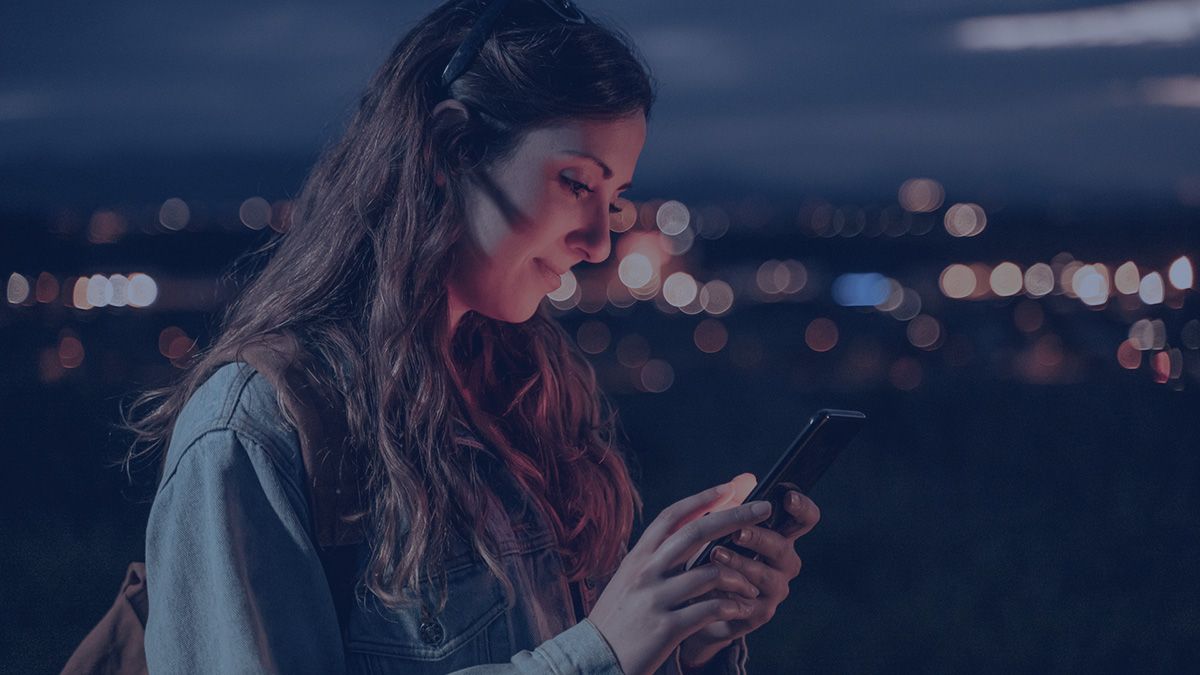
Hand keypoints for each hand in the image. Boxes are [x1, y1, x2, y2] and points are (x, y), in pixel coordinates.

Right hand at [587, 482, 773, 674]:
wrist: (592, 658)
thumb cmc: (617, 619)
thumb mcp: (628, 580)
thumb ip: (653, 558)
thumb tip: (685, 532)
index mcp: (638, 557)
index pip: (673, 516)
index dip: (703, 498)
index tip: (731, 487)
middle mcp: (645, 571)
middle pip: (696, 532)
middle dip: (734, 516)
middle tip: (764, 508)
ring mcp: (655, 598)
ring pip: (710, 573)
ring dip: (739, 578)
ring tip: (753, 588)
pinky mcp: (665, 627)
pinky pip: (709, 610)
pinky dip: (730, 607)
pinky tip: (739, 610)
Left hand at [678, 489, 820, 669]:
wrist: (696, 599)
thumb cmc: (712, 554)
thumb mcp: (719, 526)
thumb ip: (734, 503)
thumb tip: (746, 478)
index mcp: (780, 534)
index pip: (805, 518)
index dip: (802, 507)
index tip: (787, 498)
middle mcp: (784, 562)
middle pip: (784, 547)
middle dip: (761, 538)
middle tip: (738, 532)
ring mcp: (775, 589)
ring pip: (766, 575)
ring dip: (741, 563)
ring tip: (715, 554)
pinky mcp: (759, 613)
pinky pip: (750, 602)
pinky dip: (730, 591)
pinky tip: (712, 585)